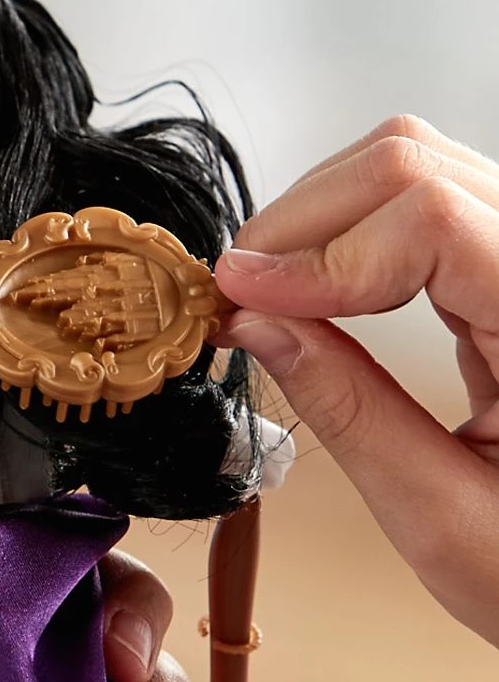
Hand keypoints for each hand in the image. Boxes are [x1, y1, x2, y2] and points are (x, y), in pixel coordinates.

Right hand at [213, 114, 498, 646]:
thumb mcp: (441, 515)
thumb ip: (346, 409)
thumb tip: (254, 324)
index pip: (435, 221)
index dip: (322, 251)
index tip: (241, 296)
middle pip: (416, 166)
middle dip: (303, 221)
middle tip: (239, 290)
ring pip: (414, 167)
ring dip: (319, 219)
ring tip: (266, 289)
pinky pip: (420, 204)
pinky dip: (346, 232)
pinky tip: (311, 283)